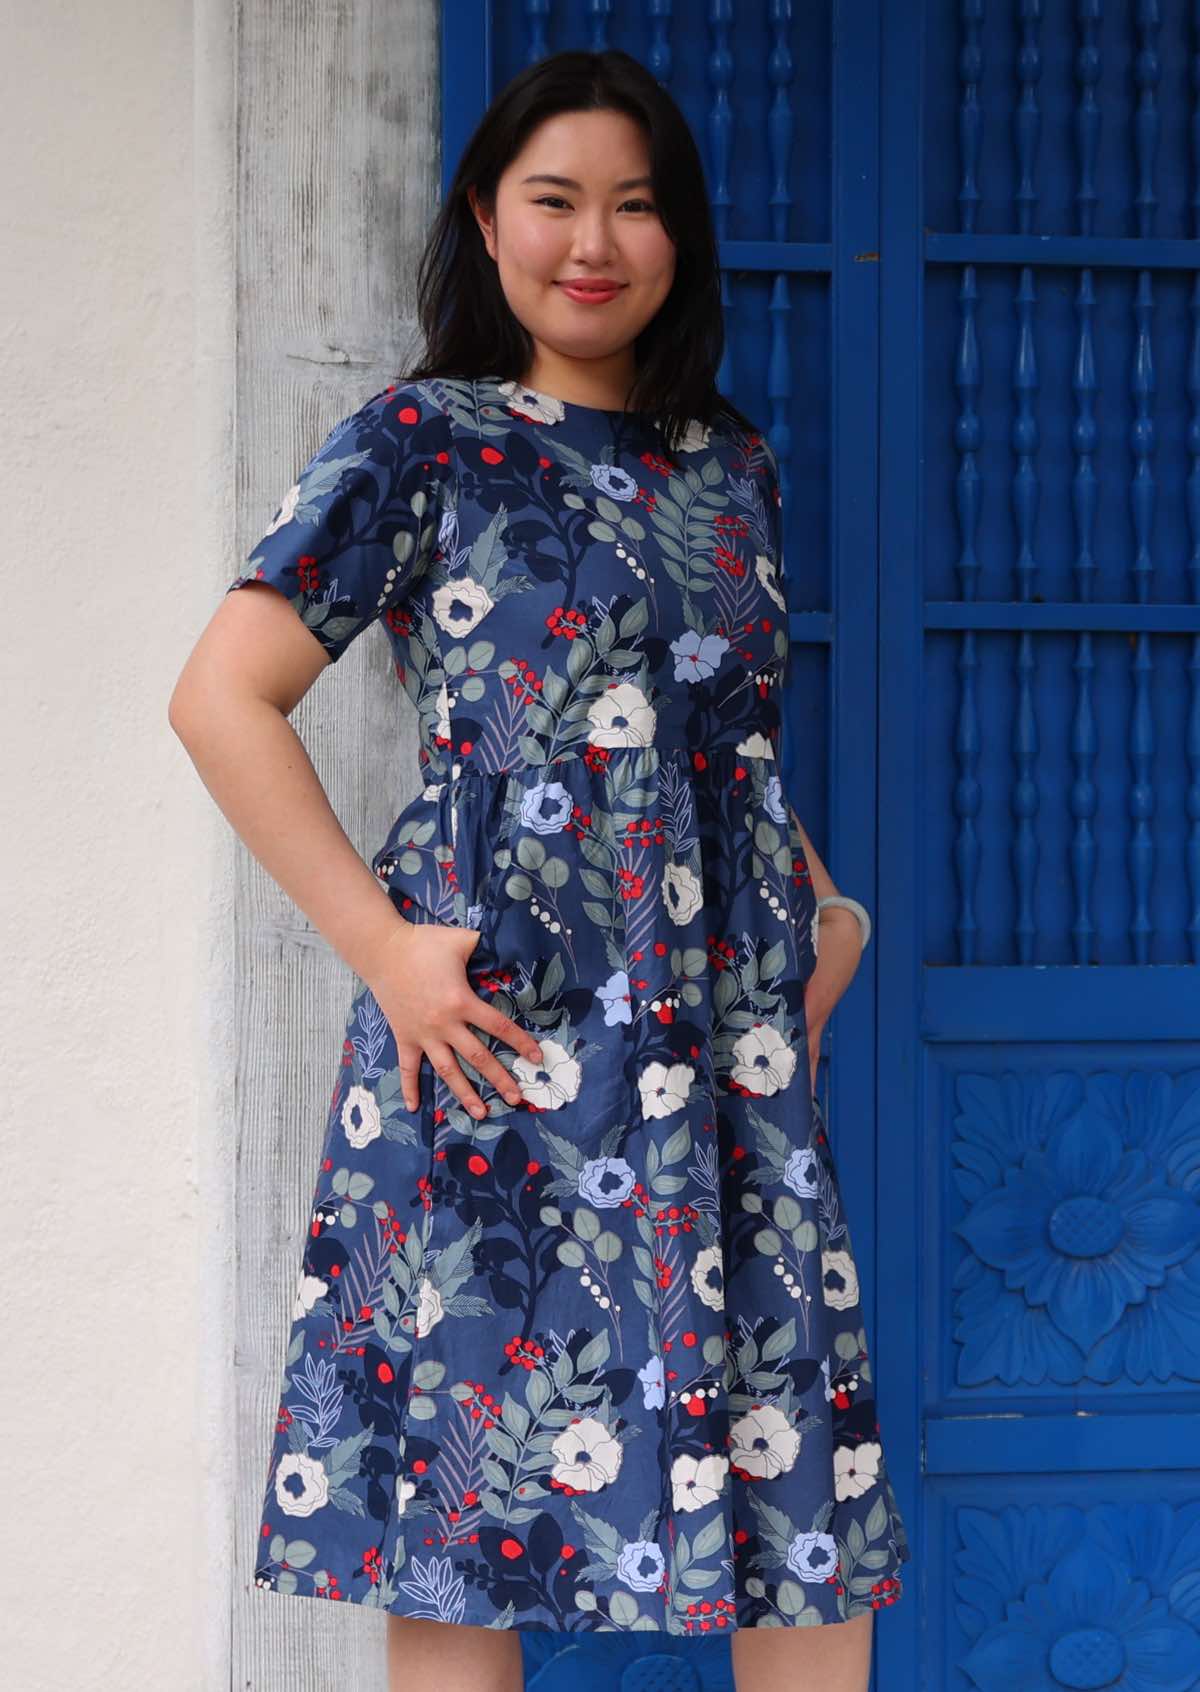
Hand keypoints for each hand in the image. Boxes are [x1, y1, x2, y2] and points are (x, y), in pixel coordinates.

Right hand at [368, 920, 542, 1120]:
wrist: (382, 951)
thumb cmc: (422, 943)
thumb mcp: (460, 939)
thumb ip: (485, 946)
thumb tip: (508, 944)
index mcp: (461, 1001)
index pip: (498, 1026)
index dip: (520, 1042)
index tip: (536, 1058)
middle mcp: (444, 1024)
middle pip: (478, 1057)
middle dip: (499, 1078)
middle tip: (517, 1098)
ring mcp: (423, 1034)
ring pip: (448, 1070)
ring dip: (465, 1093)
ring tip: (482, 1113)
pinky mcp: (404, 1037)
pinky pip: (408, 1068)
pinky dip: (410, 1088)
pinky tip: (414, 1108)